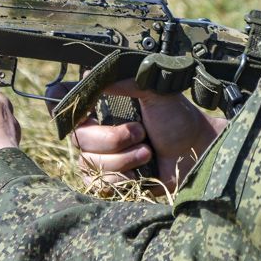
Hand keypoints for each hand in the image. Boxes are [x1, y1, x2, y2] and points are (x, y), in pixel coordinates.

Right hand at [70, 78, 226, 191]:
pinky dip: (122, 179)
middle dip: (112, 139)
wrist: (196, 152)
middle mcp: (97, 132)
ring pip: (90, 163)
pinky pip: (98, 185)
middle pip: (79, 139)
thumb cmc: (178, 119)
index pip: (65, 106)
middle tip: (140, 132)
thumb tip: (92, 75)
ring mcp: (102, 159)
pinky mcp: (110, 183)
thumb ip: (125, 82)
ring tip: (147, 152)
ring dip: (124, 160)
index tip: (83, 110)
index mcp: (103, 107)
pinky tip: (140, 171)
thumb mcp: (155, 92)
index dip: (64, 108)